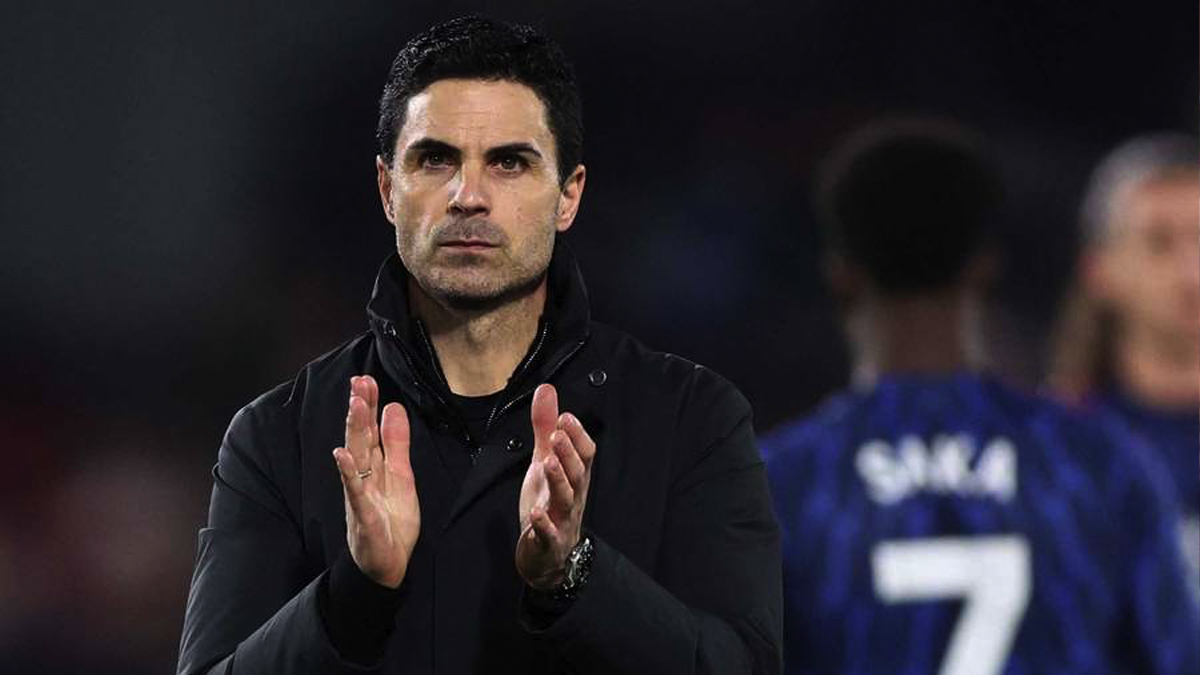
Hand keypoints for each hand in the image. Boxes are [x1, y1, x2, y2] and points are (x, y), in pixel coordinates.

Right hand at [332, 375, 419, 588]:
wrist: (387, 563)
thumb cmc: (391, 519)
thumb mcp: (402, 476)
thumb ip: (397, 444)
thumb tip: (393, 407)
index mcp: (374, 466)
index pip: (370, 430)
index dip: (369, 405)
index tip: (366, 379)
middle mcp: (363, 476)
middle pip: (360, 437)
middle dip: (360, 409)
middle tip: (359, 381)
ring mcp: (360, 494)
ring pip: (356, 457)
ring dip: (355, 431)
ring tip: (355, 405)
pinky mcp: (363, 514)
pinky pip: (354, 490)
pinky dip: (348, 472)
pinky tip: (342, 454)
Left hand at [515, 384, 596, 589]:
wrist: (547, 556)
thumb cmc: (549, 503)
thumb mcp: (543, 460)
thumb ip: (544, 427)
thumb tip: (546, 391)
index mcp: (575, 477)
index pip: (585, 454)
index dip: (577, 436)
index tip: (565, 416)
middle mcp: (573, 496)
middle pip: (578, 473)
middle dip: (568, 453)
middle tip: (556, 434)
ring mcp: (562, 520)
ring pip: (566, 500)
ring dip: (558, 481)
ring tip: (547, 463)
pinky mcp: (548, 542)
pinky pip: (549, 534)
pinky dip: (543, 524)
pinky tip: (535, 513)